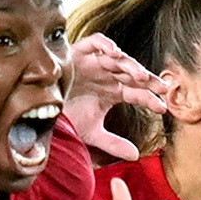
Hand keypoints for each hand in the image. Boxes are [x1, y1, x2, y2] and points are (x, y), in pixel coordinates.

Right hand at [59, 33, 175, 154]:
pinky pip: (96, 42)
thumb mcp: (92, 132)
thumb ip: (113, 143)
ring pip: (118, 59)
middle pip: (133, 75)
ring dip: (131, 66)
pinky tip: (115, 53)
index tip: (162, 108)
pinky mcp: (80, 52)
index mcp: (113, 92)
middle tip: (161, 87)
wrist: (38, 109)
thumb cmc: (66, 117)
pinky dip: (106, 44)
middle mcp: (108, 76)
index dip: (150, 99)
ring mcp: (95, 63)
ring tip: (140, 76)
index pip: (137, 93)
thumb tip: (136, 156)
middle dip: (148, 80)